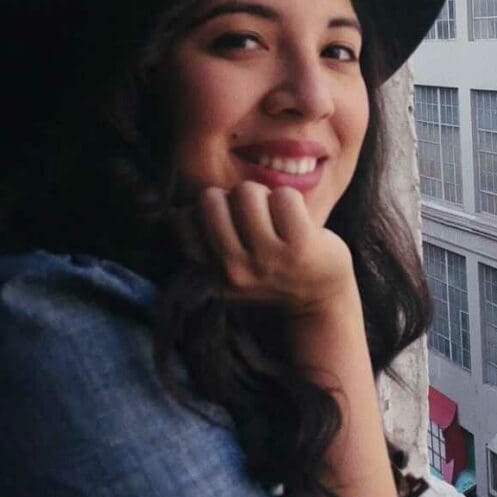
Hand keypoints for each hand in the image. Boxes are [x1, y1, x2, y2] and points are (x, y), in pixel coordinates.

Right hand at [180, 181, 356, 315]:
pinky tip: (298, 222)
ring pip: (247, 193)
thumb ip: (204, 240)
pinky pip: (284, 196)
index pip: (182, 220)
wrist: (319, 303)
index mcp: (211, 273)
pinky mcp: (300, 247)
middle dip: (232, 199)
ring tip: (277, 219)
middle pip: (210, 198)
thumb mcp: (228, 266)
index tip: (230, 225)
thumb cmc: (271, 271)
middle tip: (255, 218)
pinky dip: (291, 200)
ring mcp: (267, 260)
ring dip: (264, 197)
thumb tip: (177, 210)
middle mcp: (233, 270)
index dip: (207, 210)